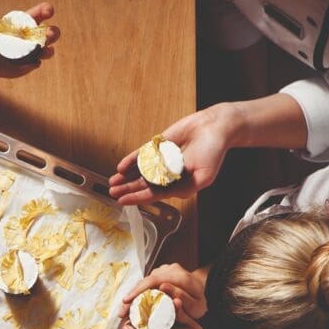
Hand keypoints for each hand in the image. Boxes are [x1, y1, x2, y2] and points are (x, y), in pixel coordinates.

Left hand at [0, 2, 59, 79]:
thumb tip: (0, 26)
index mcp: (27, 22)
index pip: (41, 13)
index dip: (47, 10)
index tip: (48, 12)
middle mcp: (33, 36)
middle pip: (51, 32)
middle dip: (53, 33)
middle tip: (47, 34)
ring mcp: (33, 52)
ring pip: (48, 51)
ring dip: (49, 51)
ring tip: (44, 51)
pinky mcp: (29, 65)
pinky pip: (35, 64)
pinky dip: (33, 64)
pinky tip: (26, 64)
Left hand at [108, 103, 238, 204]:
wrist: (216, 127)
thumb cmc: (213, 152)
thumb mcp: (204, 177)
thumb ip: (186, 187)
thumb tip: (170, 195)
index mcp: (177, 184)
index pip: (154, 194)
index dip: (138, 198)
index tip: (123, 201)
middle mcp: (167, 173)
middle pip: (143, 184)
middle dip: (127, 189)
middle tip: (113, 193)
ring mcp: (161, 159)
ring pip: (140, 171)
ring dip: (126, 177)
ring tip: (112, 183)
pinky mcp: (159, 146)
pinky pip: (142, 155)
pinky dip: (131, 161)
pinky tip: (121, 167)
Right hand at [119, 263, 206, 320]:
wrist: (201, 292)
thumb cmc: (199, 302)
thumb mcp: (197, 306)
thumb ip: (183, 298)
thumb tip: (163, 287)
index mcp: (180, 276)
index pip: (155, 280)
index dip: (139, 290)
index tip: (127, 301)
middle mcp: (170, 270)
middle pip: (146, 281)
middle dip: (131, 296)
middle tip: (121, 313)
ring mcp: (164, 270)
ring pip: (144, 282)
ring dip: (132, 296)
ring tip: (124, 312)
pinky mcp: (159, 274)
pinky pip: (146, 284)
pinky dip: (137, 295)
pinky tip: (130, 306)